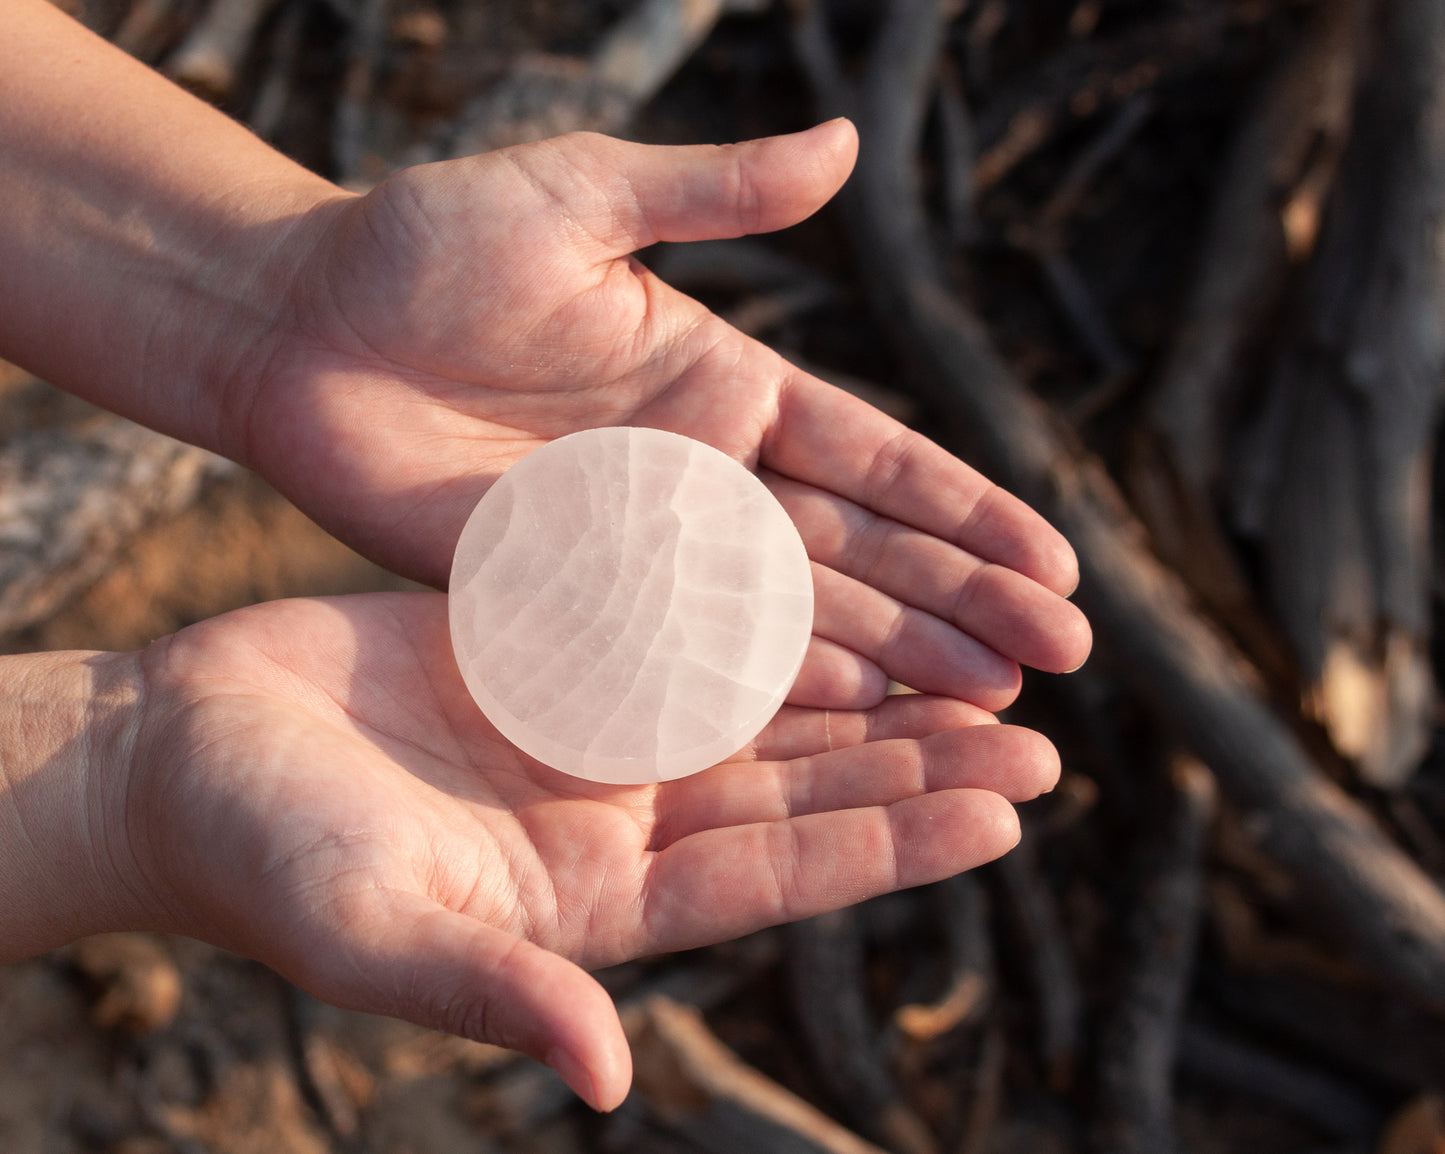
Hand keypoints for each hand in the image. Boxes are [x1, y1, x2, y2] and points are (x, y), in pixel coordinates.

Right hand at [123, 593, 1060, 1108]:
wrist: (183, 755)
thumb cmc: (263, 861)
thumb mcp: (376, 934)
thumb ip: (493, 994)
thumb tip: (606, 1076)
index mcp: (593, 902)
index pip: (776, 875)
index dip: (889, 845)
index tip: (1002, 810)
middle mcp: (612, 822)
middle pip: (797, 792)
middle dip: (914, 767)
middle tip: (1039, 736)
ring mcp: (588, 738)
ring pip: (758, 712)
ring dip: (862, 692)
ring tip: (972, 664)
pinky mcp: (555, 658)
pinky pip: (679, 631)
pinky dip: (759, 612)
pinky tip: (836, 587)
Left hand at [233, 123, 1089, 712]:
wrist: (293, 325)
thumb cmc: (424, 246)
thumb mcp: (582, 198)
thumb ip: (716, 195)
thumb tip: (849, 148)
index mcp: (724, 384)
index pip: (876, 458)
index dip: (966, 508)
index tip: (1055, 558)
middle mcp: (700, 477)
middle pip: (857, 552)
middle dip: (960, 600)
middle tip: (1060, 658)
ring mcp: (638, 546)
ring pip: (790, 614)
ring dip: (892, 658)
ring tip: (988, 705)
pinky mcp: (566, 596)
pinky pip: (681, 653)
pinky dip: (766, 688)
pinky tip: (849, 721)